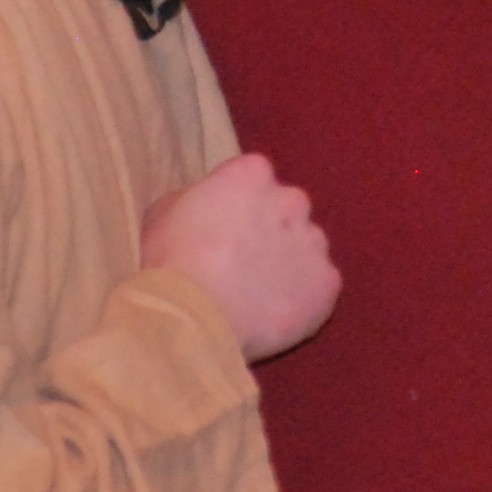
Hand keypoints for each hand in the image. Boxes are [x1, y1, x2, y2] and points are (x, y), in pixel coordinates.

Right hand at [140, 153, 338, 362]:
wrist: (195, 318)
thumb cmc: (171, 263)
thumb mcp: (163, 213)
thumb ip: (195, 197)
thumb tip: (206, 202)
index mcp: (252, 174)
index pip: (254, 178)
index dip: (238, 205)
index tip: (223, 228)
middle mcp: (292, 200)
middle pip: (286, 210)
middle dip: (270, 229)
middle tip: (243, 262)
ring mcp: (314, 242)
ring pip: (307, 247)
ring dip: (289, 263)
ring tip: (258, 293)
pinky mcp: (327, 283)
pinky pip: (319, 286)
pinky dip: (303, 297)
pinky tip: (274, 313)